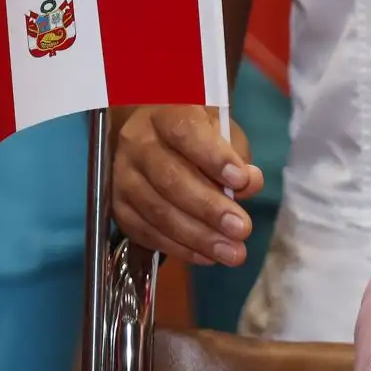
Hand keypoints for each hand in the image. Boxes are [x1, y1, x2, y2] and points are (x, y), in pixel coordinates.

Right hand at [112, 106, 265, 266]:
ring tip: (232, 252)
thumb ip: (237, 157)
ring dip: (198, 237)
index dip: (213, 158)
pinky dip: (180, 249)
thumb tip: (250, 183)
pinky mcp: (120, 207)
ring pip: (157, 211)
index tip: (241, 180)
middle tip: (242, 229)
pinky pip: (146, 232)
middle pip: (170, 178)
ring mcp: (123, 176)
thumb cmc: (197, 136)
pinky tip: (208, 257)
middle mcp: (137, 142)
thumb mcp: (223, 135)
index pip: (185, 133)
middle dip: (209, 208)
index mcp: (164, 114)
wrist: (157, 139)